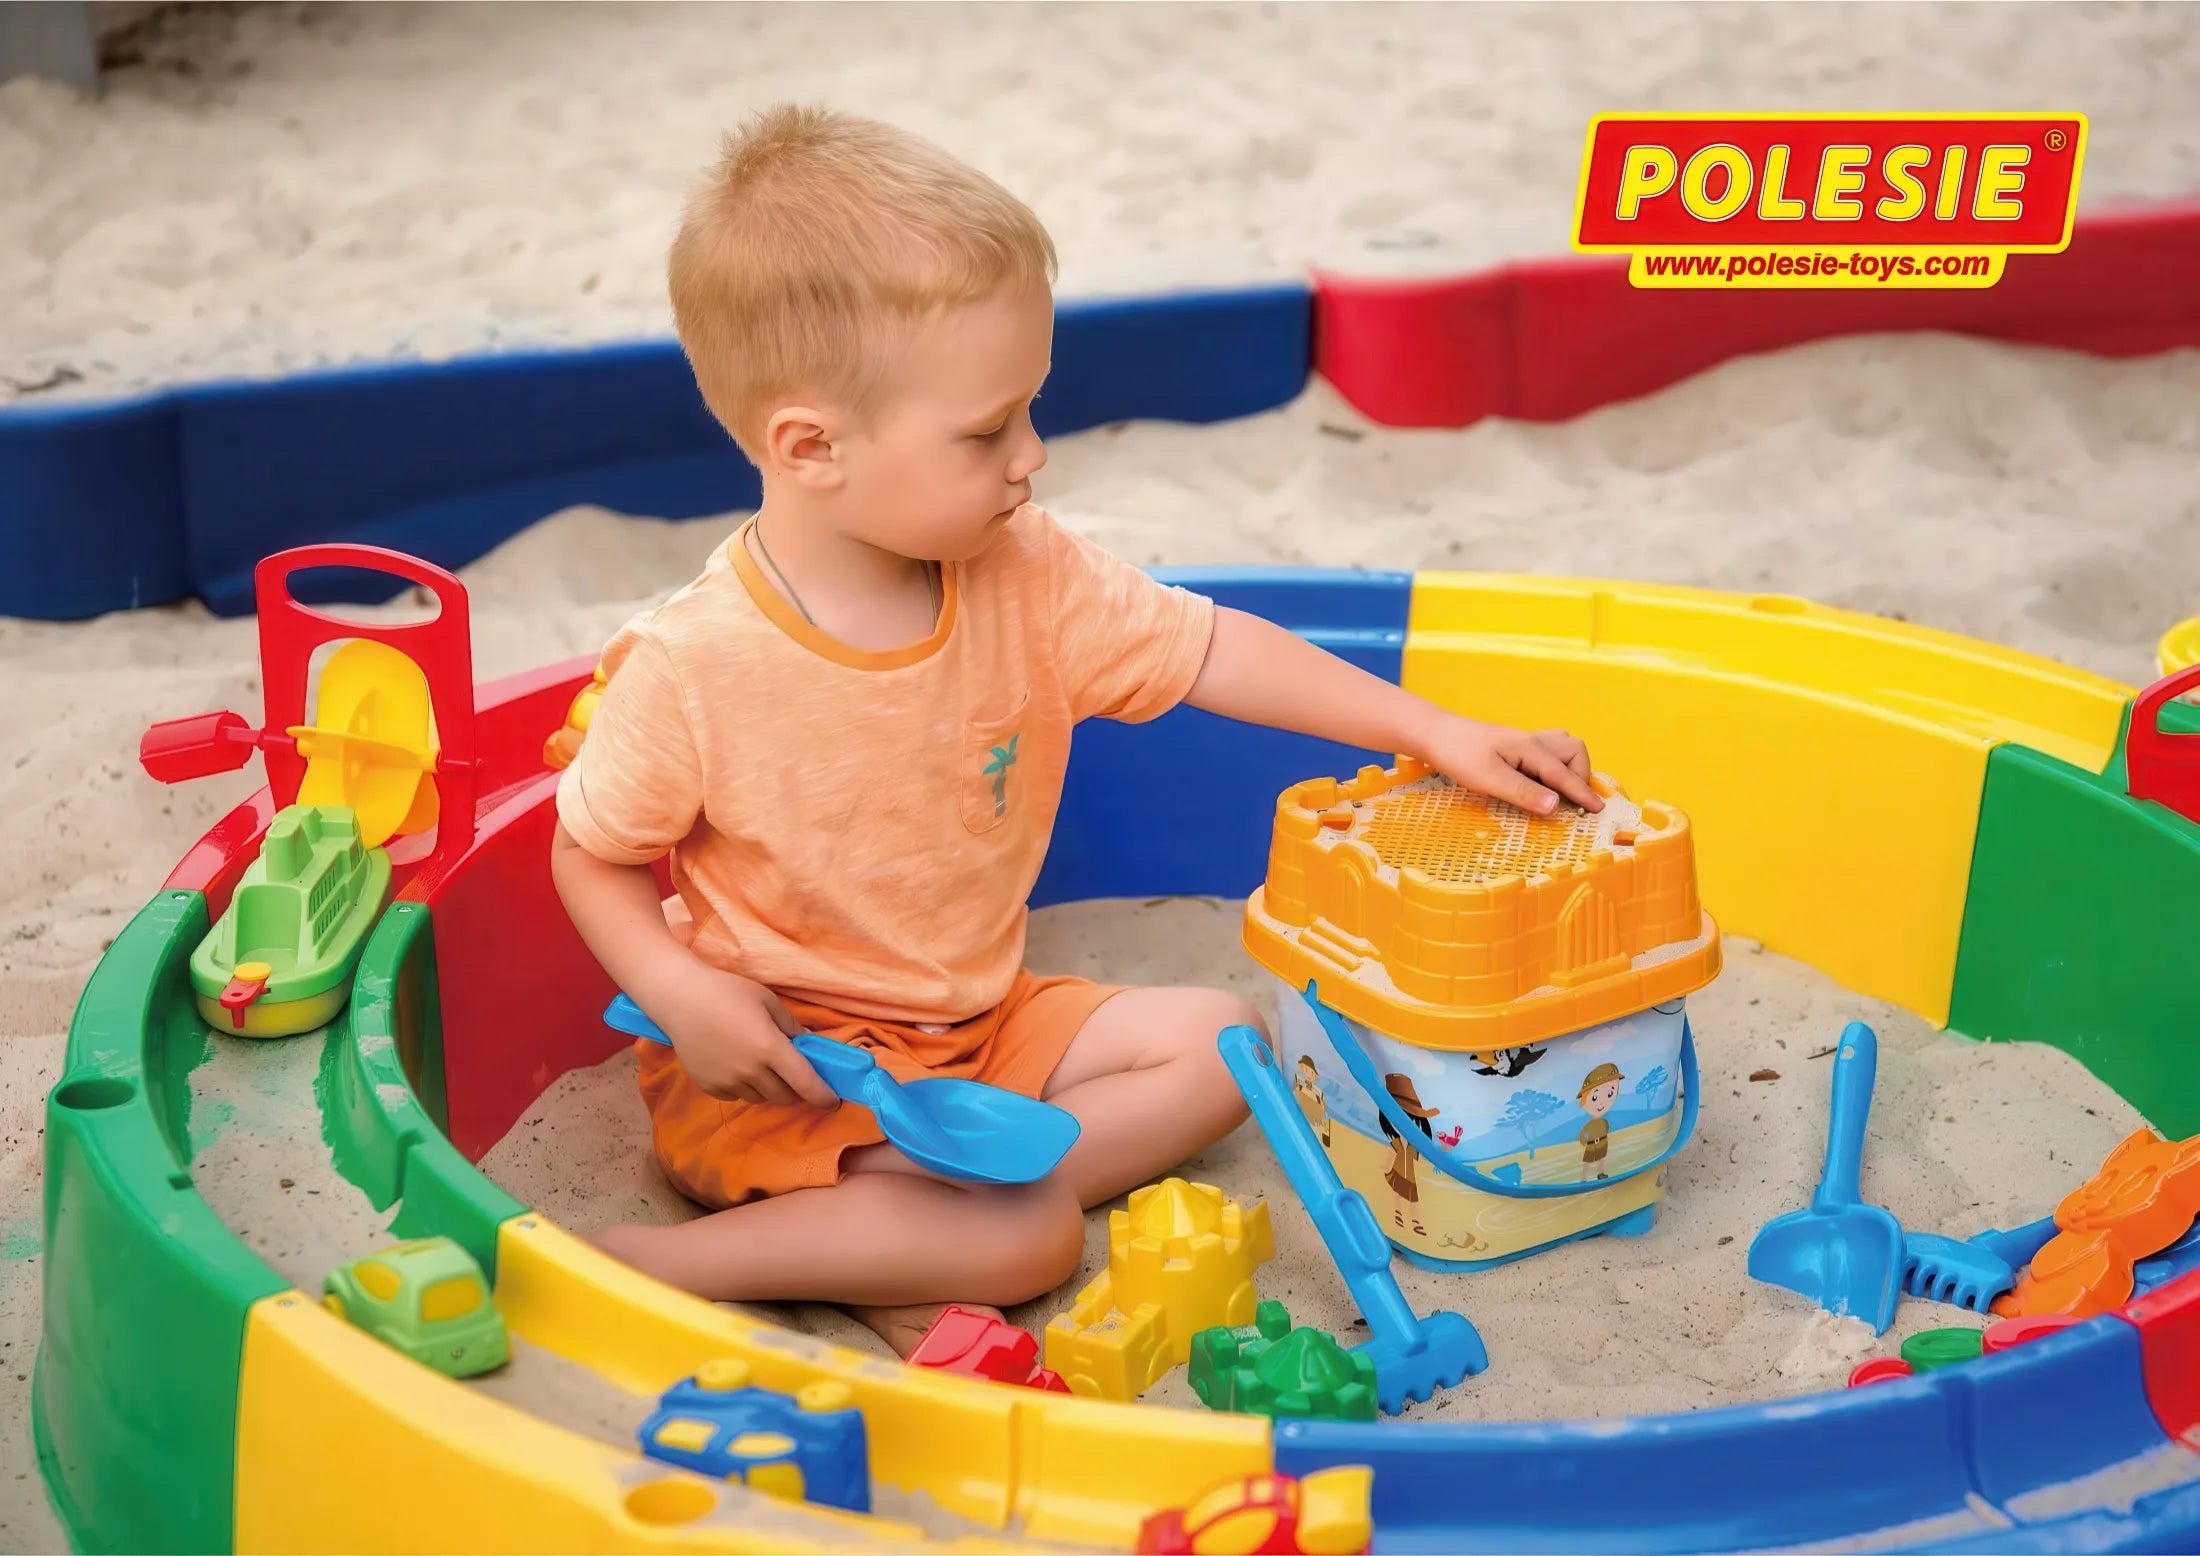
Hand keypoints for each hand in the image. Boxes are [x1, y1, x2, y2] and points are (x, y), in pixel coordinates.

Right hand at [644, 962, 838, 1108]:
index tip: (832, 1102)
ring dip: (770, 1089)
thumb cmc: (728, 991)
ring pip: (760, 1098)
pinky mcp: (709, 1086)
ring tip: (762, 1066)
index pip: (805, 1083)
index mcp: (769, 1049)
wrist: (680, 998)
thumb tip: (809, 1042)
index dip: (823, 1096)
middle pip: (784, 1096)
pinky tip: (738, 1066)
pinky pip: (737, 1096)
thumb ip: (791, 1026)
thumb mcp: (768, 1001)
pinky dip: (745, 1088)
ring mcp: (728, 1082)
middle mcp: (750, 1071)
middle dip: (796, 1090)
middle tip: (795, 1075)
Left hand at [1422, 716, 1600, 814]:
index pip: (1565, 774)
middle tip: (1570, 802)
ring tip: (1558, 792)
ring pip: (1563, 748)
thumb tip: (1556, 805)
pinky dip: (1554, 766)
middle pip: (1574, 751)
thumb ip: (1523, 792)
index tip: (1598, 810)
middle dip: (1580, 776)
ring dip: (1569, 768)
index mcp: (1531, 749)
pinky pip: (1548, 752)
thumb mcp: (1489, 778)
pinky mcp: (1516, 747)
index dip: (1583, 794)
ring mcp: (1525, 742)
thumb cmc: (1459, 754)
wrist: (1436, 735)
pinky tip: (1539, 782)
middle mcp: (1534, 742)